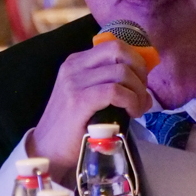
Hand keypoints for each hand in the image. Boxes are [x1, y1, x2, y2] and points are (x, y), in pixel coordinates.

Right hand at [28, 39, 152, 186]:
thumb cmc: (72, 127)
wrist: (48, 150)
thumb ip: (114, 88)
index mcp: (77, 62)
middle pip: (120, 51)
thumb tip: (147, 95)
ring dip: (138, 91)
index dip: (136, 62)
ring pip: (121, 71)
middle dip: (140, 72)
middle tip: (141, 96)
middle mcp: (74, 66)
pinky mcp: (78, 101)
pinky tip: (131, 113)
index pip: (115, 46)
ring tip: (137, 109)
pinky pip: (115, 91)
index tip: (140, 84)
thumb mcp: (90, 98)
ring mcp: (74, 82)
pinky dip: (130, 101)